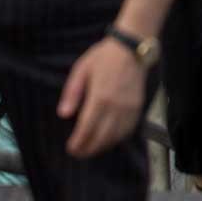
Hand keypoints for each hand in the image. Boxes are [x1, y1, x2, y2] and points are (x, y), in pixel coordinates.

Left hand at [57, 38, 145, 157]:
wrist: (131, 48)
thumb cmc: (104, 57)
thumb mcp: (81, 69)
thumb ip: (72, 93)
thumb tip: (63, 114)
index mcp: (100, 97)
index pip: (87, 128)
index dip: (78, 142)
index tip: (71, 148)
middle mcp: (116, 106)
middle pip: (101, 137)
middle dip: (88, 149)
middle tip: (78, 153)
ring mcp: (129, 108)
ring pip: (115, 136)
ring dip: (102, 146)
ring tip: (91, 149)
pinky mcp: (138, 107)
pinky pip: (128, 129)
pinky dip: (118, 139)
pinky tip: (109, 140)